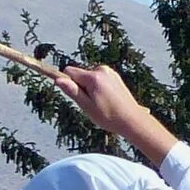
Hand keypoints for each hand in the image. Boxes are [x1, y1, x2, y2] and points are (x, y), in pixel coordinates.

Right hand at [52, 64, 174, 165]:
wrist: (132, 120)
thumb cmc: (108, 116)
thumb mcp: (86, 106)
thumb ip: (72, 91)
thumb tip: (58, 80)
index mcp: (94, 77)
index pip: (69, 71)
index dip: (68, 83)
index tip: (73, 95)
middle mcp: (102, 70)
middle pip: (80, 75)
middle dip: (81, 87)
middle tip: (91, 104)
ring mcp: (110, 72)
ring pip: (89, 78)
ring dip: (90, 89)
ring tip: (100, 103)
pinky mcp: (114, 76)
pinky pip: (98, 79)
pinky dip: (98, 88)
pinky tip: (106, 100)